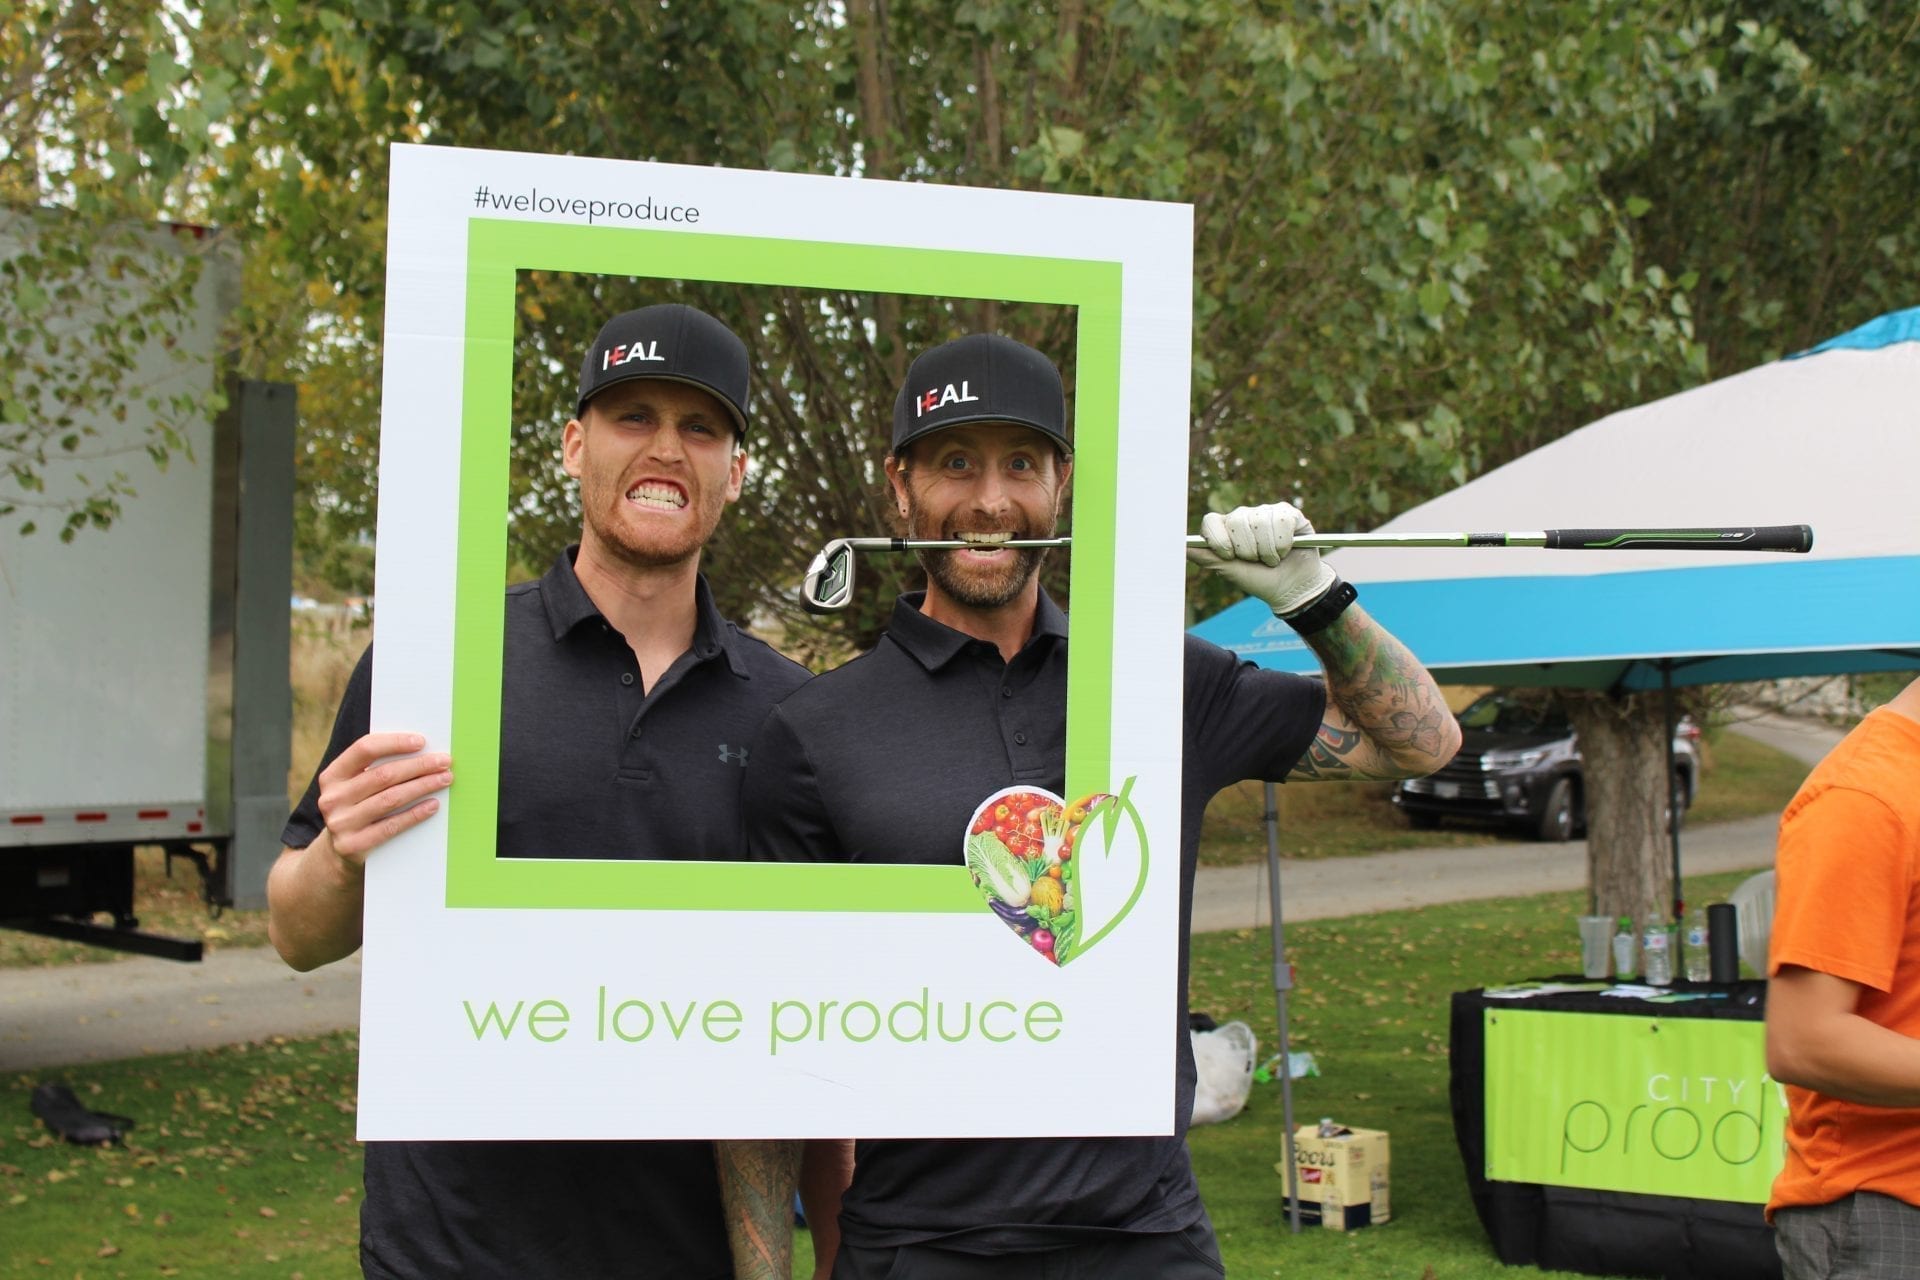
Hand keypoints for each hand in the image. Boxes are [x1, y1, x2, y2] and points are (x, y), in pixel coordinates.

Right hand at [315, 733, 451, 867]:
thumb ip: (377, 768)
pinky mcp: (353, 845)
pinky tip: (433, 804)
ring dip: (422, 786)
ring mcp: (341, 823)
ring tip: (444, 779)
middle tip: (444, 762)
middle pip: (383, 775)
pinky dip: (415, 814)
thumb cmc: (359, 808)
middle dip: (419, 766)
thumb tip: (422, 750)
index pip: (364, 749)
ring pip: (390, 799)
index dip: (394, 743)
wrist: (341, 851)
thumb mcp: (356, 786)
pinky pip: (391, 826)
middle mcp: (332, 798)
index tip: (422, 741)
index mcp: (332, 775)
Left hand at [1186, 501, 1336, 615]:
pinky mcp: (1289, 513)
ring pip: (1260, 522)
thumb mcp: (1229, 570)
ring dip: (1268, 550)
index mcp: (1226, 529)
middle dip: (1247, 549)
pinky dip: (1283, 543)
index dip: (1218, 540)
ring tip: (1273, 558)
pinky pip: (1281, 520)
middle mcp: (1245, 517)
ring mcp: (1267, 513)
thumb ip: (1206, 557)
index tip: (1229, 556)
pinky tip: (1287, 549)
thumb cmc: (1259, 580)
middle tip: (1256, 560)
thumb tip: (1181, 547)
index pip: (1211, 521)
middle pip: (1236, 521)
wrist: (1293, 589)